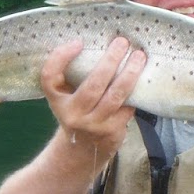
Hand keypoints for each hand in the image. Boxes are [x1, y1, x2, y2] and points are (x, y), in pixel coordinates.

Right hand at [40, 37, 144, 157]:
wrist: (81, 150)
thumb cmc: (76, 111)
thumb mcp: (65, 96)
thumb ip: (72, 74)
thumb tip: (98, 43)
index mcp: (56, 100)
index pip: (49, 77)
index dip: (61, 58)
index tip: (78, 42)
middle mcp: (72, 114)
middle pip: (92, 85)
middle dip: (110, 61)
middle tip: (122, 42)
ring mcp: (93, 125)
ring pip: (115, 96)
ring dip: (130, 74)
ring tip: (139, 57)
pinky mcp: (112, 132)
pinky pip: (127, 107)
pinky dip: (136, 91)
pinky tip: (144, 77)